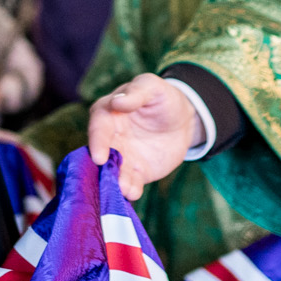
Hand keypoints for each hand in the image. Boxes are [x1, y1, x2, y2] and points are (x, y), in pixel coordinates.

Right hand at [87, 73, 199, 200]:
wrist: (183, 120)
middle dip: (103, 168)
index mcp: (107, 113)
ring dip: (116, 182)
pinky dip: (130, 189)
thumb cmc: (162, 97)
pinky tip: (133, 193)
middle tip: (108, 179)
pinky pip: (131, 182)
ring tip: (125, 189)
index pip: (98, 127)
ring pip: (114, 171)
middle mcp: (110, 137)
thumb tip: (116, 102)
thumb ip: (135, 94)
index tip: (99, 157)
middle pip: (102, 154)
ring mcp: (122, 156)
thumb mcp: (151, 87)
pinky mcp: (137, 171)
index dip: (97, 142)